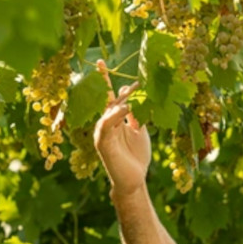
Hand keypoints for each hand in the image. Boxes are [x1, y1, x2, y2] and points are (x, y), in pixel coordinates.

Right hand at [92, 61, 145, 195]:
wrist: (134, 179)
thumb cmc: (136, 156)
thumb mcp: (140, 131)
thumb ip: (137, 115)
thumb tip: (136, 98)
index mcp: (114, 119)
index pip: (110, 96)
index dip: (107, 80)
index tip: (106, 64)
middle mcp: (106, 123)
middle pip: (107, 100)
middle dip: (107, 83)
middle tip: (112, 69)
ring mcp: (102, 133)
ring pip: (107, 111)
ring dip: (118, 100)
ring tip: (130, 90)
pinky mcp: (102, 144)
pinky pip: (106, 127)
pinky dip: (113, 117)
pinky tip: (124, 109)